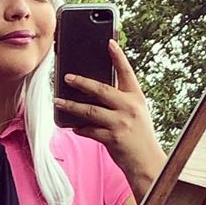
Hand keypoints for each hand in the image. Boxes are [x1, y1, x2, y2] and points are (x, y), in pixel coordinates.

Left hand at [53, 39, 166, 197]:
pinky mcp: (112, 138)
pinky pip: (89, 130)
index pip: (126, 72)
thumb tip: (96, 91)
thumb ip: (121, 101)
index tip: (109, 41)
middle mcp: (129, 108)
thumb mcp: (137, 114)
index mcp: (137, 98)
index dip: (118, 56)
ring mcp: (120, 123)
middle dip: (82, 82)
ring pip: (89, 110)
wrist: (147, 162)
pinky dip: (79, 128)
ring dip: (71, 106)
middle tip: (67, 77)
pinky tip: (72, 126)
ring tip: (58, 101)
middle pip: (101, 89)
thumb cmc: (139, 137)